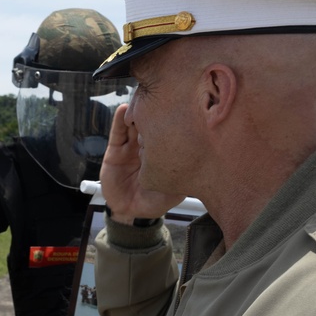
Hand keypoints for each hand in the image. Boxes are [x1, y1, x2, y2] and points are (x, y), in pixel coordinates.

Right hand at [100, 103, 181, 221]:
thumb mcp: (173, 193)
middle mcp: (148, 146)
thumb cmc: (152, 202)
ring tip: (143, 104)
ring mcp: (131, 146)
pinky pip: (118, 132)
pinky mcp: (115, 150)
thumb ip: (184, 182)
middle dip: (155, 114)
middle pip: (152, 123)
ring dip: (139, 113)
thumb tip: (200, 171)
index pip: (169, 132)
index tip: (178, 113)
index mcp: (163, 153)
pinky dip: (120, 119)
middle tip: (160, 107)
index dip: (172, 122)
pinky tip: (125, 109)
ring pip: (135, 124)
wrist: (128, 211)